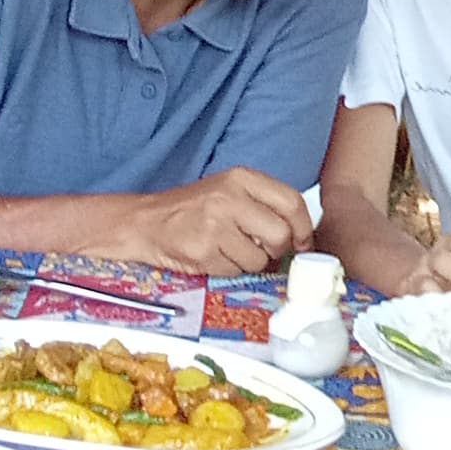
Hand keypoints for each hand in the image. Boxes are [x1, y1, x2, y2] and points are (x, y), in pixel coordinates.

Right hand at [116, 170, 313, 276]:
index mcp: (241, 178)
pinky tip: (214, 257)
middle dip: (277, 251)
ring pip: (259, 259)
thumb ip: (263, 205)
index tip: (303, 243)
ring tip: (230, 251)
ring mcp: (215, 224)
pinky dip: (230, 270)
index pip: (291, 202)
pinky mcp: (203, 250)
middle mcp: (229, 197)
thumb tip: (300, 235)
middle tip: (263, 251)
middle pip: (280, 234)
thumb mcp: (230, 191)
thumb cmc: (194, 209)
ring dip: (250, 263)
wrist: (147, 222)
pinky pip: (235, 271)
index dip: (304, 228)